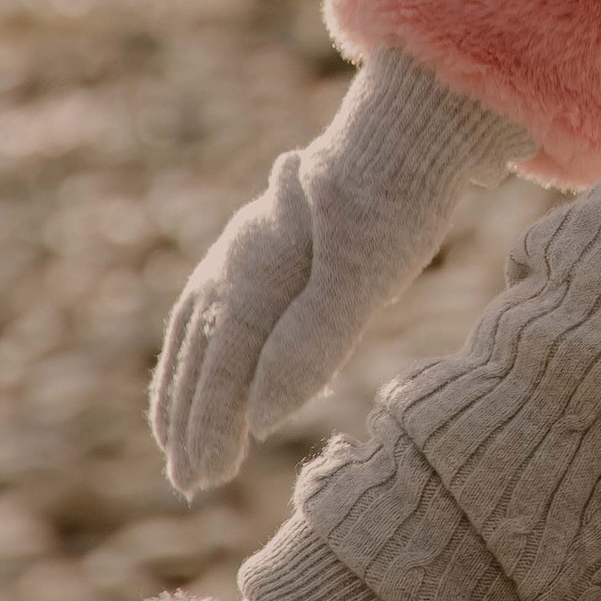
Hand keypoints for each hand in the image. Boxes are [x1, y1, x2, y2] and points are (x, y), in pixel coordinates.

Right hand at [151, 49, 530, 491]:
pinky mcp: (283, 230)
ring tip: (178, 433)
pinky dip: (210, 339)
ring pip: (204, 321)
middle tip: (186, 480)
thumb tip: (261, 416)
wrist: (422, 119)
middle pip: (203, 348)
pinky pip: (224, 295)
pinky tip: (225, 361)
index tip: (200, 480)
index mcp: (257, 269)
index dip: (209, 426)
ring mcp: (257, 237)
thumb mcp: (366, 273)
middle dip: (190, 415)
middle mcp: (243, 252)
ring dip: (189, 381)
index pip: (222, 366)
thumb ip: (312, 340)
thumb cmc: (401, 198)